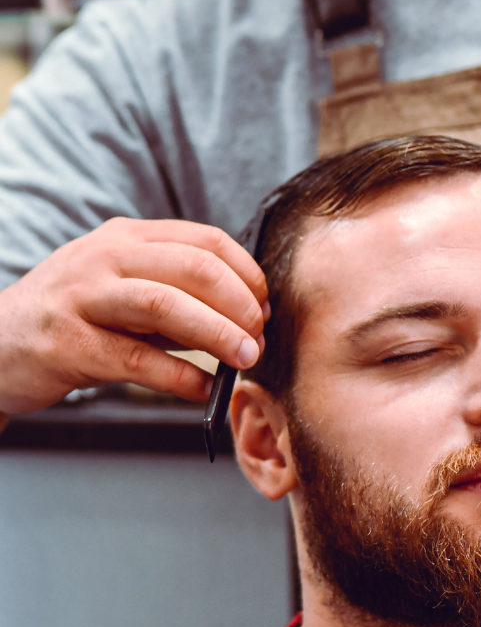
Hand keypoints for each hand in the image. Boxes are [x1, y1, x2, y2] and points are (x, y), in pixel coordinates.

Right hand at [0, 218, 268, 416]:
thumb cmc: (72, 318)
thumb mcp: (121, 288)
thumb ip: (173, 293)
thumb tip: (244, 315)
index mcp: (125, 238)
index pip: (204, 241)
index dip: (246, 273)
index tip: (266, 305)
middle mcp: (104, 259)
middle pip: (193, 269)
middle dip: (239, 304)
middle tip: (260, 337)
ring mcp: (83, 298)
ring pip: (165, 306)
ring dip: (217, 334)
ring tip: (244, 358)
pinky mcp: (69, 344)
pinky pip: (136, 359)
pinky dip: (178, 376)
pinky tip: (202, 388)